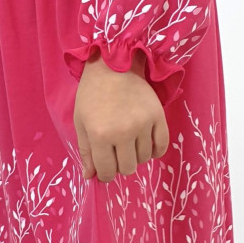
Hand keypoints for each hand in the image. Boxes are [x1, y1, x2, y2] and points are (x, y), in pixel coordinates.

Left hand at [73, 51, 169, 181]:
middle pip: (127, 168)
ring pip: (144, 158)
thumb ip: (86, 151)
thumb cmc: (92, 94)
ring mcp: (143, 124)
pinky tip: (146, 145)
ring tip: (129, 143)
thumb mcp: (81, 122)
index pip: (107, 171)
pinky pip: (162, 146)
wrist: (113, 65)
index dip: (105, 175)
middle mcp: (123, 132)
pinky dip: (155, 151)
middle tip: (116, 153)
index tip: (105, 169)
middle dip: (120, 166)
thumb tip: (91, 177)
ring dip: (136, 156)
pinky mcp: (158, 117)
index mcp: (100, 135)